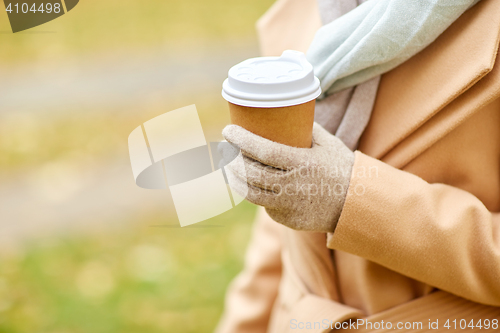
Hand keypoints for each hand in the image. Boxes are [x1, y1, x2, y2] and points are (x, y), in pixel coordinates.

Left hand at [221, 122, 354, 231]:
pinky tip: (247, 183)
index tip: (228, 130)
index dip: (241, 140)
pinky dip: (253, 192)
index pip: (263, 151)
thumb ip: (307, 129)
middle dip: (231, 159)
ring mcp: (288, 205)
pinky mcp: (286, 220)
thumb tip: (288, 112)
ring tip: (228, 167)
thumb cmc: (341, 169)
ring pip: (250, 193)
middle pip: (250, 172)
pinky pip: (263, 205)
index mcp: (301, 163)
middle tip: (224, 148)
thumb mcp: (328, 144)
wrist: (357, 206)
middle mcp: (292, 186)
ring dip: (234, 179)